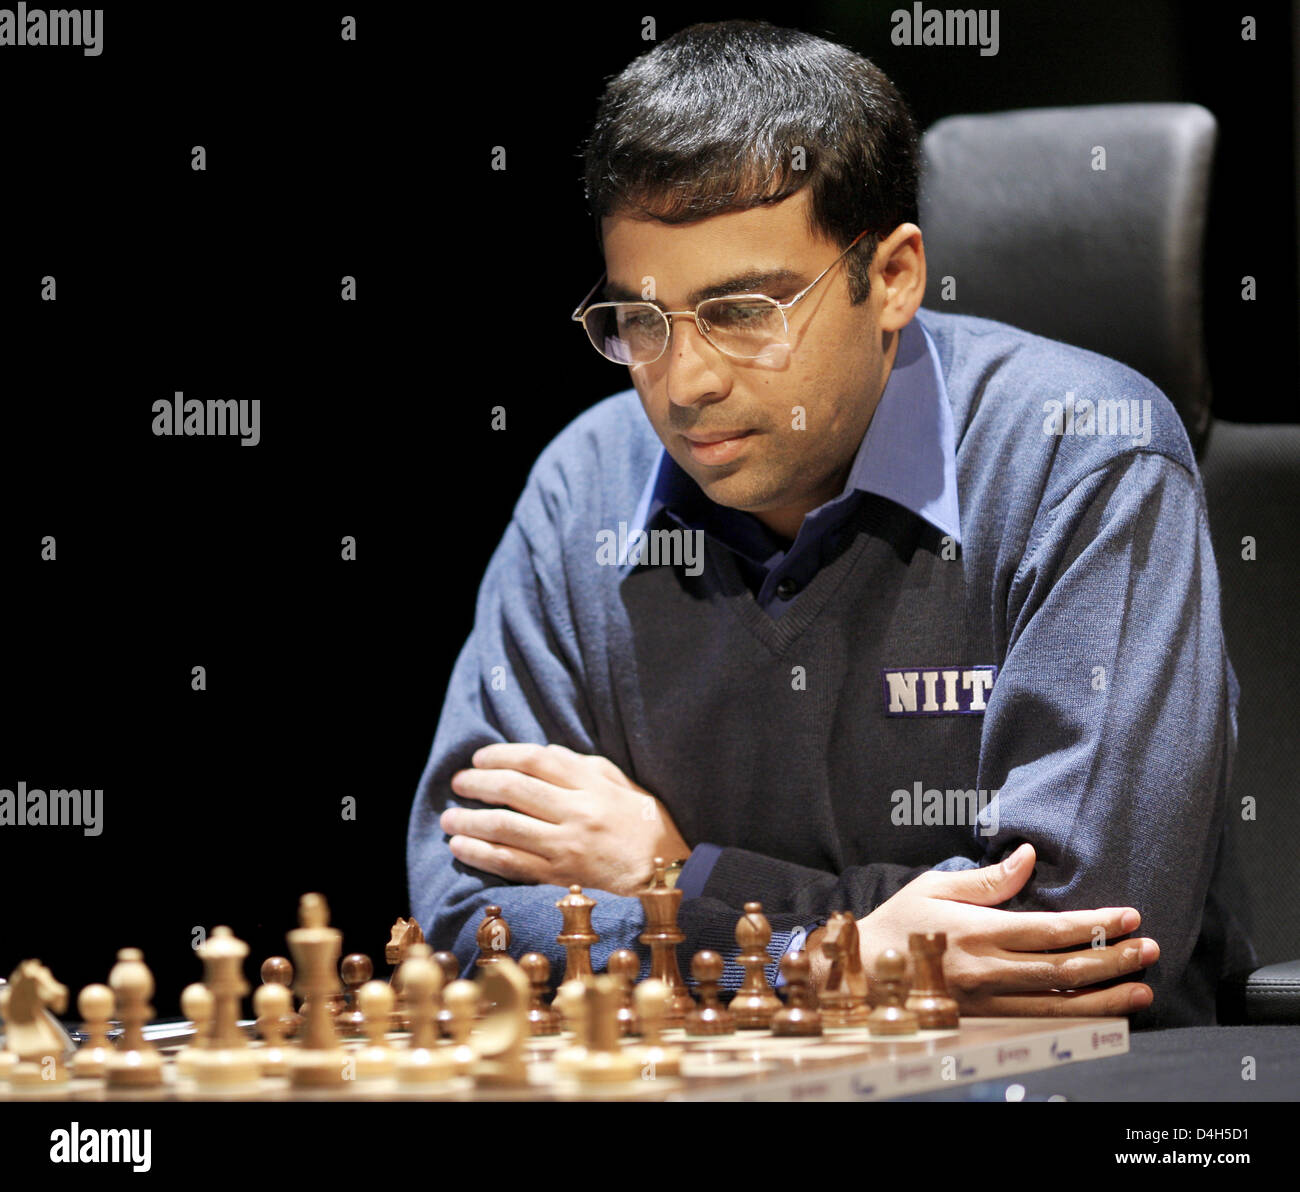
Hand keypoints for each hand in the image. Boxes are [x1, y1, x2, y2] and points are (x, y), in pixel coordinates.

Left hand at [440, 743, 689, 896]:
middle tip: (458, 783)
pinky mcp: (560, 878)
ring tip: (448, 819)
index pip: (537, 760)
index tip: (479, 758)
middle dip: (478, 784)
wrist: (668, 879)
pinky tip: (461, 848)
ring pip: (506, 828)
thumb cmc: (647, 828)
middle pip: (515, 790)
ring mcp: (567, 847)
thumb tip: (543, 754)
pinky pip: (511, 864)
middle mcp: (578, 813)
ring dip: (470, 821)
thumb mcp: (624, 787)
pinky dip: (481, 854)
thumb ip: (584, 767)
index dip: (501, 755)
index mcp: (593, 785)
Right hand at [809, 844, 1158, 1016]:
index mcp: (978, 931)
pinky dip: (1077, 1024)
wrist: (861, 974)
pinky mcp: (985, 1027)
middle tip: (1150, 949)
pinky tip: (1104, 1017)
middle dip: (1113, 958)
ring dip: (1106, 998)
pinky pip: (1039, 1027)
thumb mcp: (936, 888)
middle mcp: (987, 970)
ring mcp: (987, 1005)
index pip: (1050, 929)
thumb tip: (1029, 855)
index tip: (1130, 916)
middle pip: (1064, 968)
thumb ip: (988, 879)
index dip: (1095, 923)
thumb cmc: (900, 923)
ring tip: (1142, 990)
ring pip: (1059, 1004)